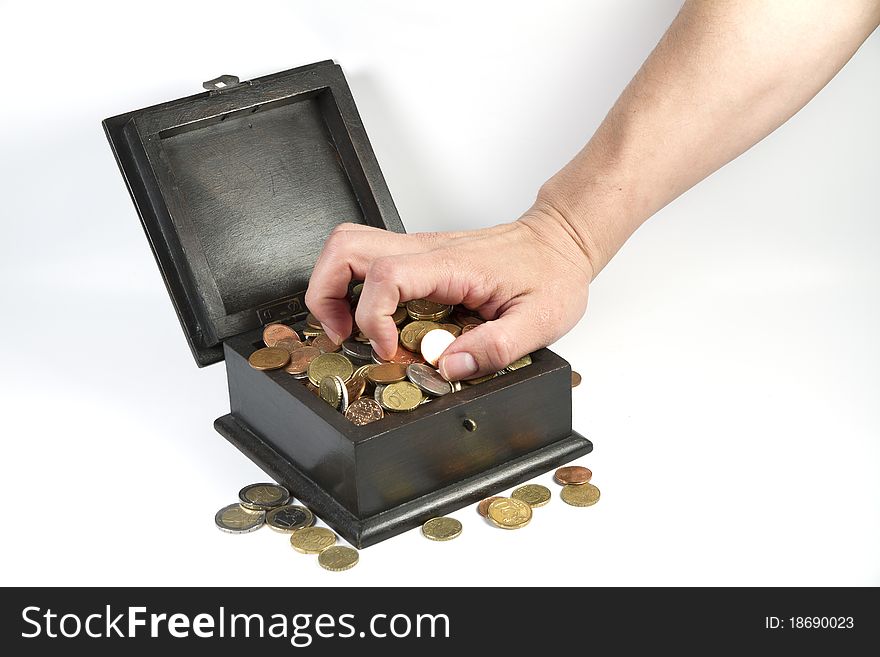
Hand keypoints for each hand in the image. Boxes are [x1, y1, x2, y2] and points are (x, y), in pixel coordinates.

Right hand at [304, 209, 592, 379]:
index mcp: (451, 264)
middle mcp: (426, 249)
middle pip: (345, 248)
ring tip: (348, 328)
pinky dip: (352, 288)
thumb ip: (494, 348)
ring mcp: (418, 249)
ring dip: (332, 287)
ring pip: (348, 247)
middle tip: (344, 335)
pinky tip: (372, 319)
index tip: (388, 350)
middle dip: (327, 295)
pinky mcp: (418, 257)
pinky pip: (367, 259)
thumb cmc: (550, 274)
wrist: (559, 242)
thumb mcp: (539, 321)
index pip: (385, 275)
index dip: (372, 317)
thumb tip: (446, 366)